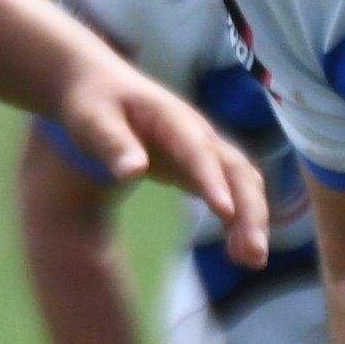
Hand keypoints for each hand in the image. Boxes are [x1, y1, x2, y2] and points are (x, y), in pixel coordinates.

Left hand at [49, 61, 270, 265]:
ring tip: (252, 260)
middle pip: (235, 170)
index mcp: (171, 118)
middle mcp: (197, 132)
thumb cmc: (91, 102)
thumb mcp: (91, 120)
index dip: (213, 180)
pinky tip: (239, 251)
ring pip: (242, 181)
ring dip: (252, 217)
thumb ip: (112, 144)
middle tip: (253, 253)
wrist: (96, 84)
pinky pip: (231, 189)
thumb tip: (132, 172)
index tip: (224, 212)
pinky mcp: (199, 163)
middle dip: (248, 209)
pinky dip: (240, 218)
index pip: (197, 151)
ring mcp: (202, 148)